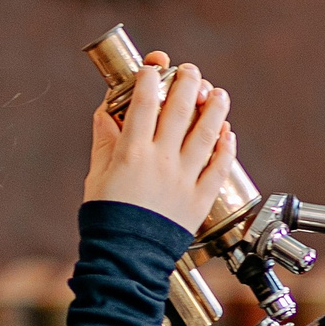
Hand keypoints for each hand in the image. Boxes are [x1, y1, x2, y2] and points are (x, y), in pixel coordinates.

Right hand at [82, 51, 234, 231]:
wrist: (126, 257)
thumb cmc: (107, 220)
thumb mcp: (97, 176)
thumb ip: (104, 142)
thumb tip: (106, 115)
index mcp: (132, 152)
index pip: (143, 102)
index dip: (150, 78)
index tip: (153, 68)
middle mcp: (161, 159)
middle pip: (180, 109)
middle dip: (187, 82)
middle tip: (191, 72)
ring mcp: (184, 178)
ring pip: (207, 132)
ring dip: (215, 108)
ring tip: (218, 94)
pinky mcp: (201, 198)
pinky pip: (219, 166)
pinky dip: (226, 147)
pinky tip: (228, 134)